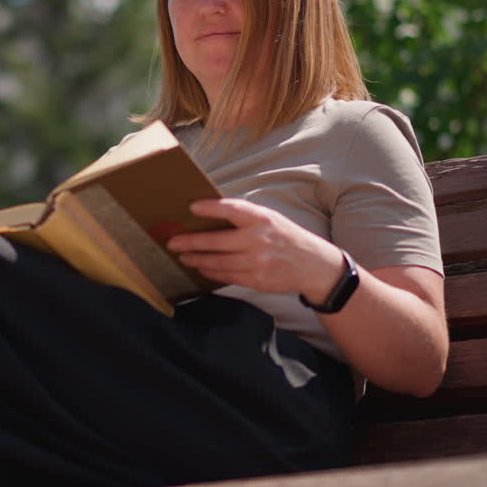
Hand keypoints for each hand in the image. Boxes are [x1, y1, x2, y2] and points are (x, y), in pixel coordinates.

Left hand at [166, 198, 343, 299]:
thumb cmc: (285, 236)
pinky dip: (212, 272)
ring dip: (198, 259)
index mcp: (262, 218)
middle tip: (173, 242)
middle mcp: (259, 239)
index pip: (232, 210)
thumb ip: (245, 217)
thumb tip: (210, 212)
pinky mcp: (257, 280)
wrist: (313, 265)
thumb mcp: (270, 218)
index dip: (211, 208)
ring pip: (219, 262)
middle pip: (217, 241)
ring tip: (183, 256)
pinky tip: (202, 269)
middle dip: (191, 242)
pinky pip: (227, 276)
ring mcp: (258, 262)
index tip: (192, 207)